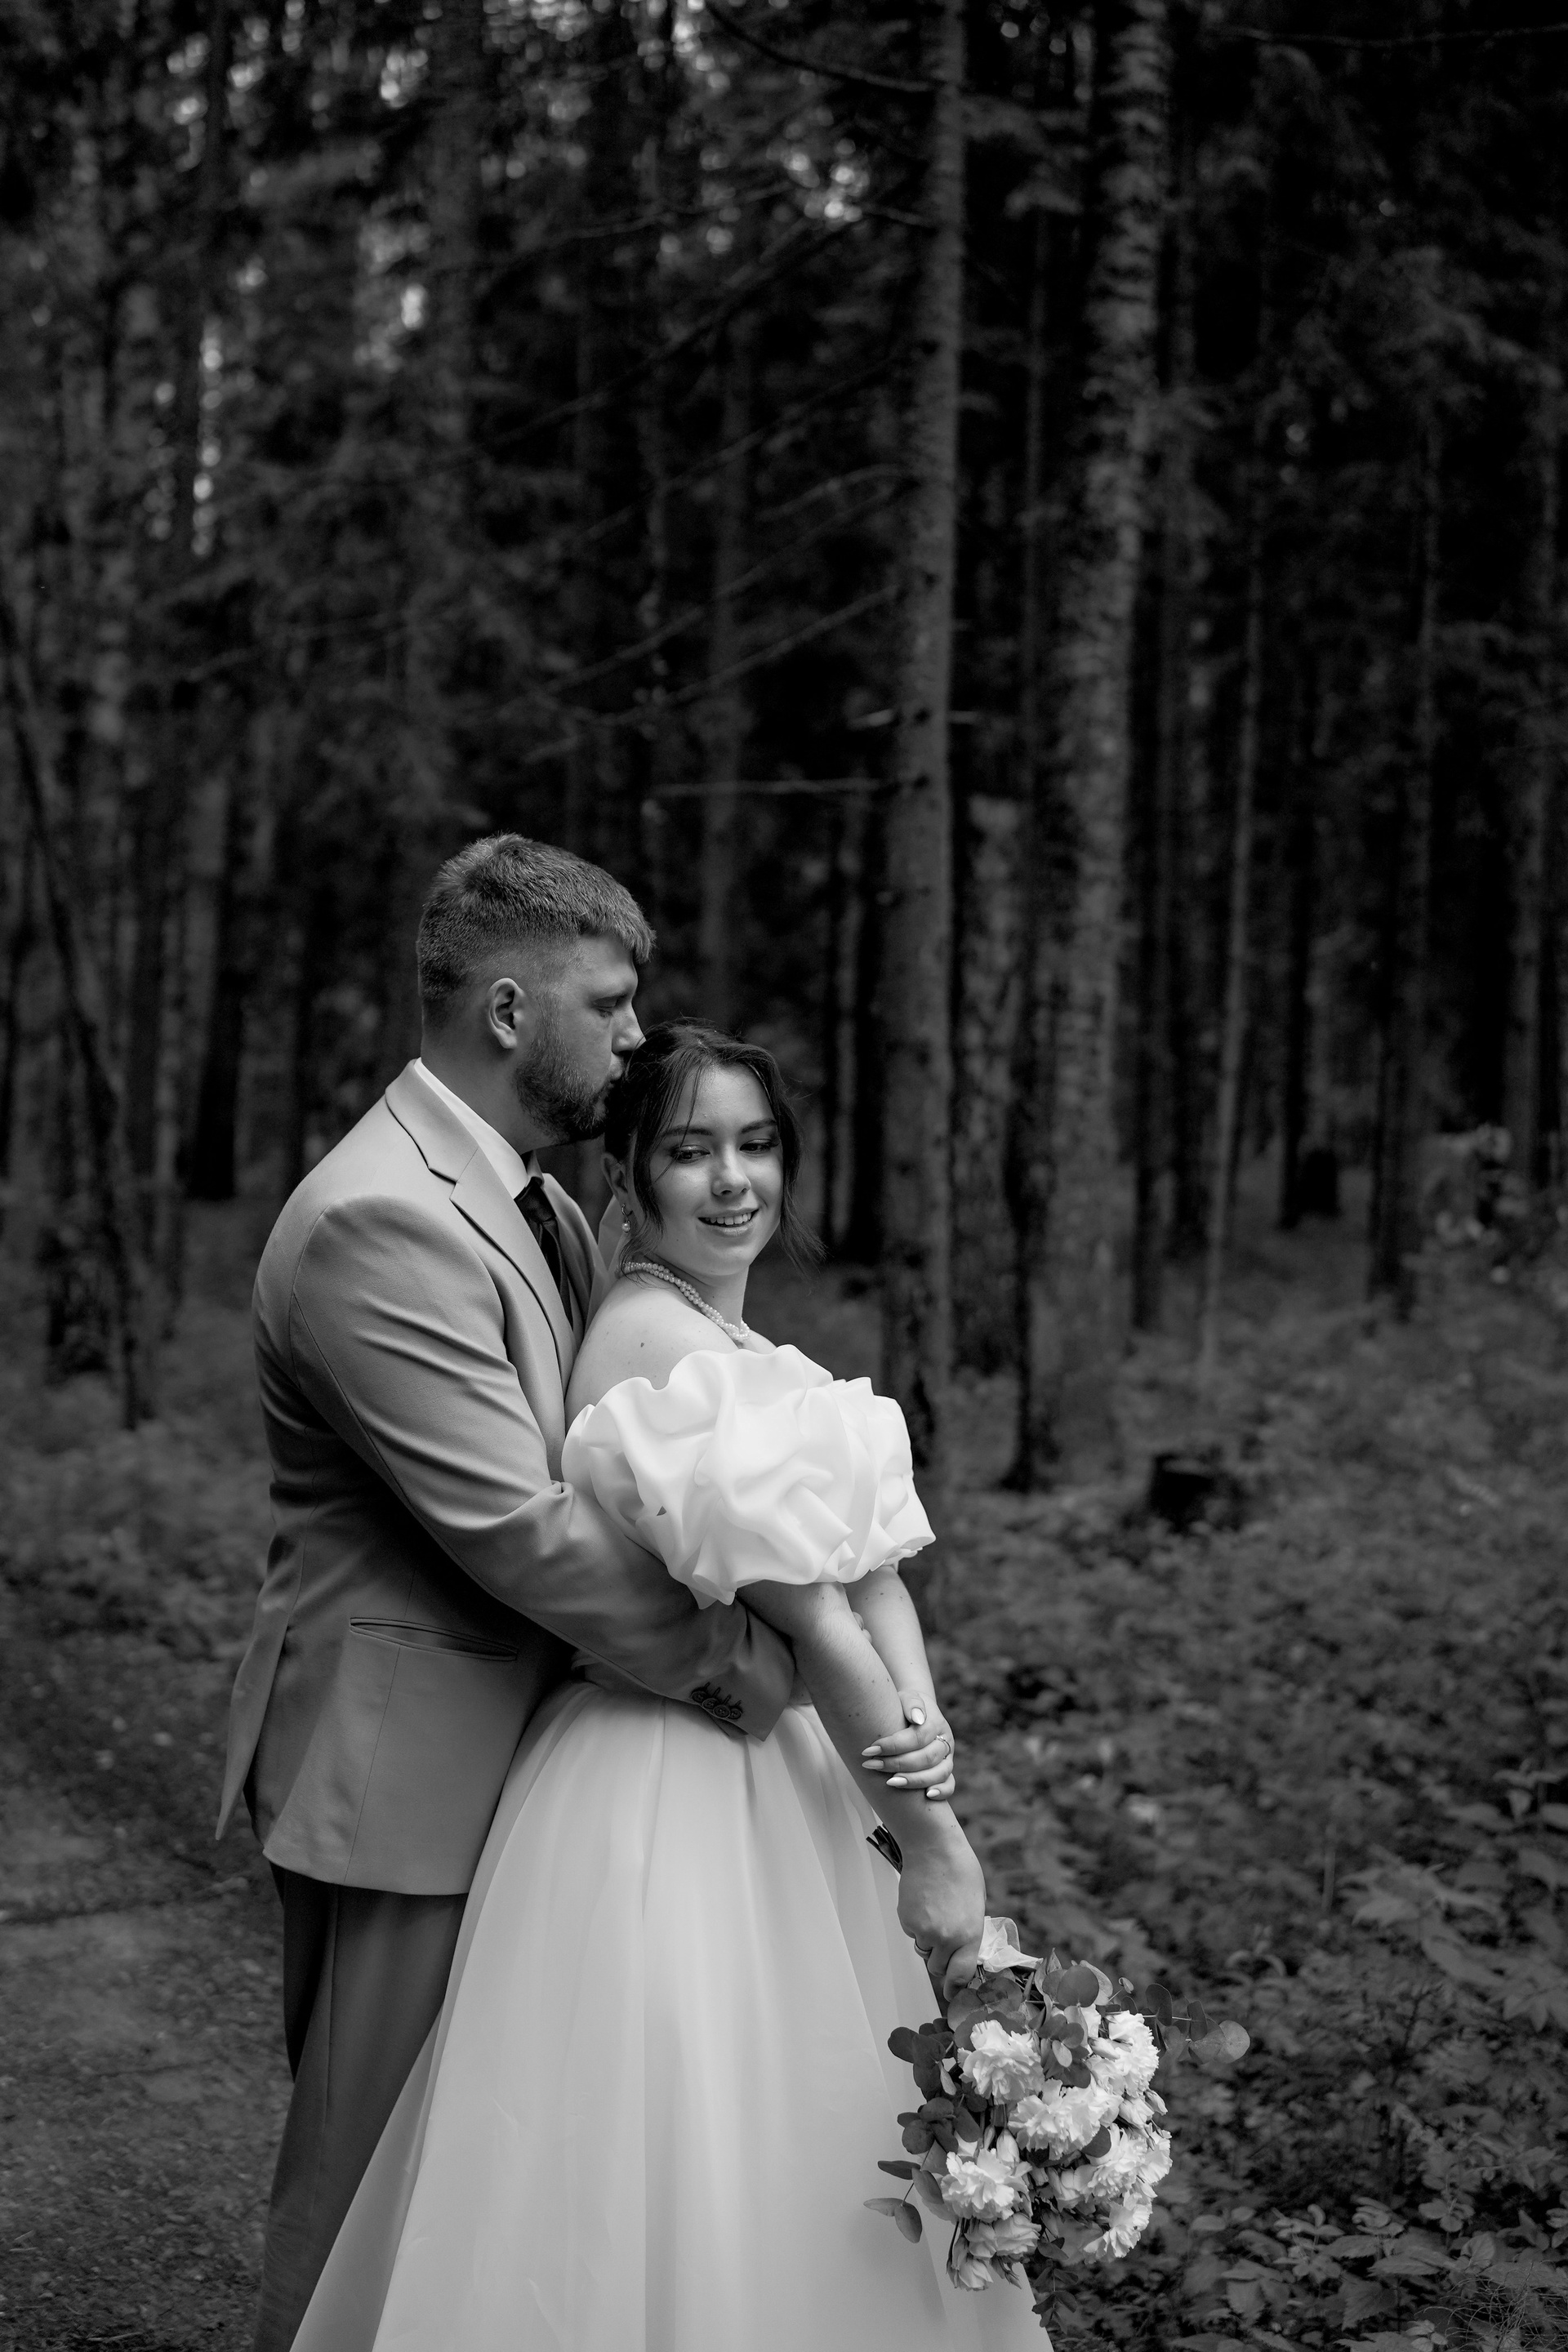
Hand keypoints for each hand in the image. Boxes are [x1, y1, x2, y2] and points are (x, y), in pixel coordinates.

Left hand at [861, 1691, 955, 1799]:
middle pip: (927, 1757)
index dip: (894, 1745)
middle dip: (897, 1763)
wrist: (916, 1712)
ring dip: (914, 1780)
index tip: (869, 1749)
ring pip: (939, 1773)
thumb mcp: (907, 1697)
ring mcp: (947, 1758)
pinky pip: (950, 1785)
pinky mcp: (946, 1772)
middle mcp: (945, 1741)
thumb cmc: (906, 1706)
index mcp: (937, 1722)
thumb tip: (917, 1718)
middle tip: (871, 1765)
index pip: (918, 1737)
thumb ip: (912, 1703)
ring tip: (890, 1782)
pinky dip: (941, 1791)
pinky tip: (925, 1796)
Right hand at [896, 1812, 985, 2004]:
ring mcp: (924, 1930)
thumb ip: (969, 1933)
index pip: (960, 1974)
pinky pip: (911, 1932)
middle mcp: (947, 1938)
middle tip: (942, 1935)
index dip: (954, 1988)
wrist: (934, 1848)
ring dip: (927, 1939)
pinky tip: (922, 1902)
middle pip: (937, 1967)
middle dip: (939, 1957)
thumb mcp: (975, 1906)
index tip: (951, 1995)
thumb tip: (960, 1953)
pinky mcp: (906, 1920)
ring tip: (933, 1910)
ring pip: (922, 1949)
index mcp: (970, 1934)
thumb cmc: (961, 1872)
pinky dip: (915, 1923)